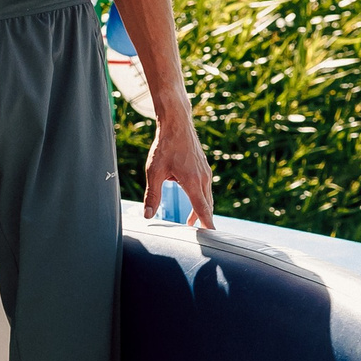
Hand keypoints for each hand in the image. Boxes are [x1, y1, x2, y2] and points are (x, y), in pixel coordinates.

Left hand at [143, 109, 215, 229]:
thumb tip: (147, 215)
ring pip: (206, 196)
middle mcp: (203, 178)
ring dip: (200, 209)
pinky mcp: (203, 167)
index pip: (202, 209)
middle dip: (203, 220)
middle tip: (201, 235)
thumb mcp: (154, 172)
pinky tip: (191, 197)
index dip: (207, 225)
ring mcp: (205, 172)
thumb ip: (152, 195)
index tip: (213, 237)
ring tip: (191, 220)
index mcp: (192, 182)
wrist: (177, 123)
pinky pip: (205, 187)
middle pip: (207, 205)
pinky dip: (200, 197)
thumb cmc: (165, 146)